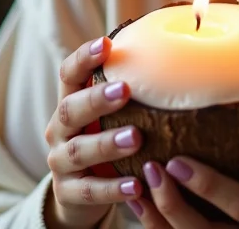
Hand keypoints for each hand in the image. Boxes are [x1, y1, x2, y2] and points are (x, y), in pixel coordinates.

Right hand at [44, 36, 144, 228]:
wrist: (79, 194)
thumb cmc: (105, 141)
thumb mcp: (111, 118)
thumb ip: (131, 95)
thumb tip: (179, 59)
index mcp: (69, 104)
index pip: (68, 75)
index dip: (83, 59)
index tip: (106, 43)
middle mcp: (59, 130)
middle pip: (70, 109)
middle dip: (96, 99)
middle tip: (124, 90)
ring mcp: (60, 162)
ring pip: (79, 150)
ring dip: (107, 143)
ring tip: (136, 138)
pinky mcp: (68, 192)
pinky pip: (89, 190)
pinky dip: (112, 188)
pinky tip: (136, 186)